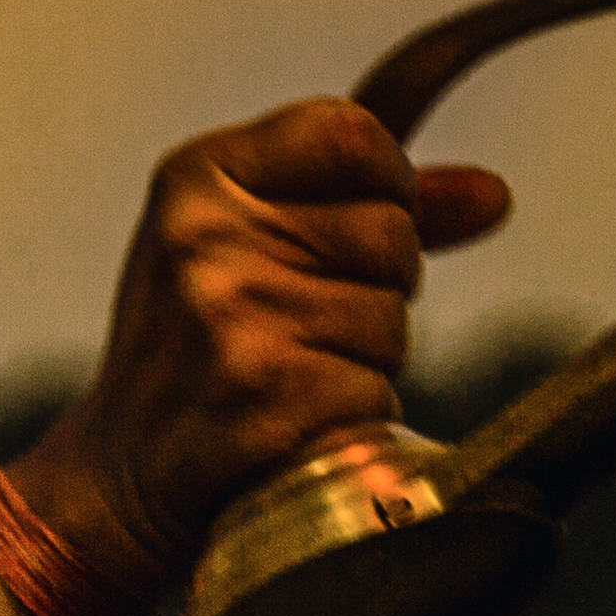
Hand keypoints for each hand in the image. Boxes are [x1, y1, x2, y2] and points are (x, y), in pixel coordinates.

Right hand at [13, 98, 514, 615]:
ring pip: (393, 317)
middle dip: (374, 286)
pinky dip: (352, 417)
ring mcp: (233, 318)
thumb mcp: (247, 247)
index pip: (352, 135)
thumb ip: (366, 206)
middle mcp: (207, 237)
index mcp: (197, 178)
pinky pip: (378, 390)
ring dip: (365, 360)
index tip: (357, 230)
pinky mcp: (266, 398)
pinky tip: (290, 424)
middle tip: (298, 328)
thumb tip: (494, 195)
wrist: (121, 480)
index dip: (388, 185)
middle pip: (390, 231)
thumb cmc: (197, 354)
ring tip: (288, 377)